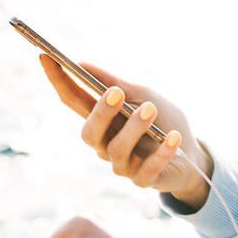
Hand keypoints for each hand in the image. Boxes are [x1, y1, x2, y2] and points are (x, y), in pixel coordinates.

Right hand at [38, 53, 212, 209]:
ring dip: (134, 128)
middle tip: (116, 92)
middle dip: (101, 112)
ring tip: (150, 109)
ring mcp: (123, 165)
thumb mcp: (142, 95)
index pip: (72, 100)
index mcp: (101, 120)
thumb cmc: (163, 120)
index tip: (46, 57)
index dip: (58, 80)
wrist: (191, 154)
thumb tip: (81, 64)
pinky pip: (148, 168)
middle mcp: (105, 144)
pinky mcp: (144, 180)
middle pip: (90, 132)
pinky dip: (162, 151)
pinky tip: (173, 137)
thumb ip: (114, 83)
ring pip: (118, 150)